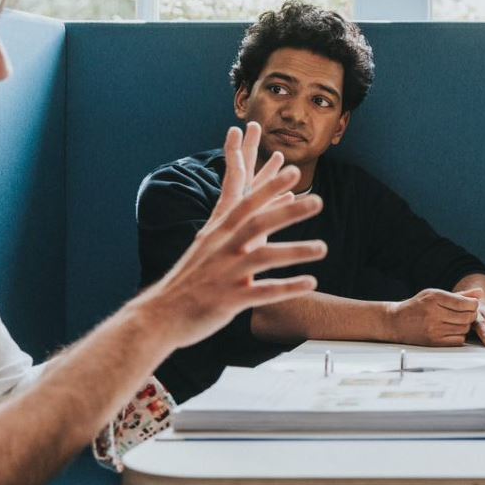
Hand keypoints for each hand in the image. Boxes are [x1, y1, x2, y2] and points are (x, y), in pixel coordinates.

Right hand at [136, 123, 326, 347]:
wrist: (160, 315)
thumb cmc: (194, 277)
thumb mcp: (210, 246)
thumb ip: (235, 227)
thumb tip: (252, 213)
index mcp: (219, 234)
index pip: (247, 204)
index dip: (269, 186)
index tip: (292, 170)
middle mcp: (223, 249)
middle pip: (258, 224)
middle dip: (288, 211)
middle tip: (318, 200)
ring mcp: (226, 274)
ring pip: (263, 257)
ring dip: (294, 251)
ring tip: (324, 248)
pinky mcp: (228, 300)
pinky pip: (262, 293)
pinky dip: (286, 288)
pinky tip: (310, 283)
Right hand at [384, 288, 477, 345]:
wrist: (397, 322)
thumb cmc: (418, 306)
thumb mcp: (435, 294)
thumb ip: (459, 295)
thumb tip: (480, 293)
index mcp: (435, 298)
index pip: (464, 303)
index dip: (474, 304)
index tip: (472, 304)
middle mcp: (434, 313)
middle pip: (467, 316)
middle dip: (472, 314)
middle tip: (467, 313)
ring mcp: (434, 329)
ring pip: (464, 328)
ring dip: (465, 325)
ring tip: (458, 320)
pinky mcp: (434, 342)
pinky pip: (458, 340)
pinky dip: (460, 335)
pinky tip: (453, 329)